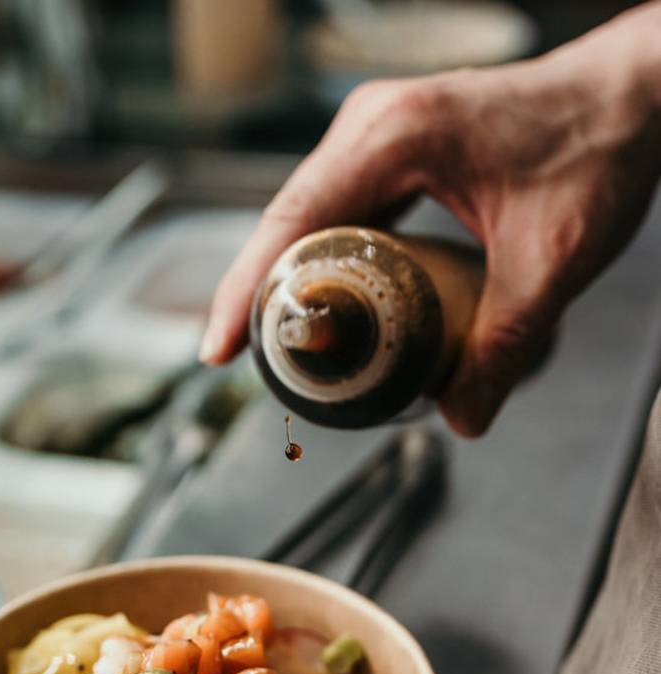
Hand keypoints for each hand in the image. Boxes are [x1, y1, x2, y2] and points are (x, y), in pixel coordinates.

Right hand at [200, 4, 660, 435]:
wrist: (637, 91)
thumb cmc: (601, 145)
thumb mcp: (554, 258)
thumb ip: (507, 343)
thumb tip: (460, 418)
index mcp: (396, 136)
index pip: (293, 219)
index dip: (246, 288)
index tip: (218, 349)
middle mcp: (371, 126)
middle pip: (284, 220)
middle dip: (257, 292)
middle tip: (240, 362)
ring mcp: (375, 134)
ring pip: (304, 216)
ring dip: (284, 277)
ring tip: (272, 341)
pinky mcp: (388, 149)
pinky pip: (334, 209)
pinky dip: (320, 259)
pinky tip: (319, 301)